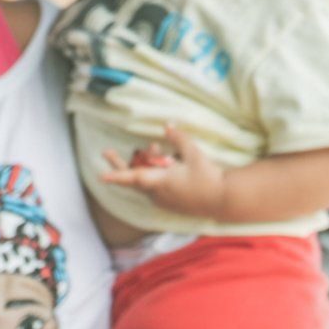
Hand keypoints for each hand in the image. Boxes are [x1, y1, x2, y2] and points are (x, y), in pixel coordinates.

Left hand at [100, 125, 229, 220]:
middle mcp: (158, 193)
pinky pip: (156, 188)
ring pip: (146, 181)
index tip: (101, 176)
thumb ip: (178, 139)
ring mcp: (164, 200)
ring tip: (154, 148)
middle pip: (134, 178)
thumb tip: (167, 125)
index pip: (134, 178)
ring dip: (146, 165)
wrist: (226, 199)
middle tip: (107, 152)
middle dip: (119, 164)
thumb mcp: (193, 153)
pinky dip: (156, 175)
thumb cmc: (208, 176)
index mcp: (161, 181)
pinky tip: (168, 163)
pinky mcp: (172, 203)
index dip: (117, 176)